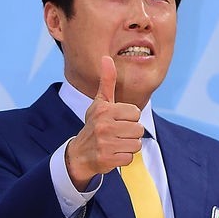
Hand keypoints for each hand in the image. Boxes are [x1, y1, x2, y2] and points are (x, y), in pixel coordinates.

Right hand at [65, 56, 143, 189]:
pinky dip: (124, 158)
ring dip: (129, 146)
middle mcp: (103, 126)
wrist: (79, 153)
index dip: (130, 118)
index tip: (118, 121)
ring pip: (136, 144)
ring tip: (116, 144)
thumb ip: (107, 81)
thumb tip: (106, 57)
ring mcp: (105, 144)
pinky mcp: (107, 159)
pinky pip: (130, 158)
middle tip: (117, 134)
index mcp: (104, 110)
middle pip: (138, 129)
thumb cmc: (94, 125)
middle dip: (131, 133)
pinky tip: (113, 154)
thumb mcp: (100, 102)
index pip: (136, 113)